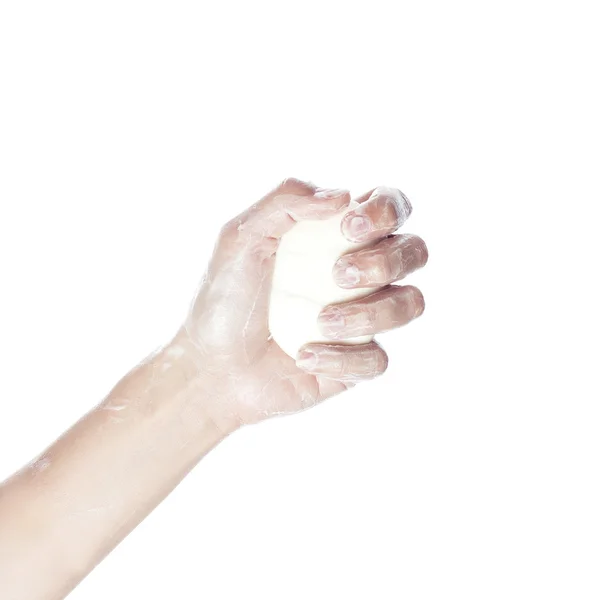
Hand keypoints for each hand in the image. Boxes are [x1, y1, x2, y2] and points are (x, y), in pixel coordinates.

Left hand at [174, 178, 427, 427]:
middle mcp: (359, 273)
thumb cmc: (225, 298)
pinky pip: (379, 359)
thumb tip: (343, 196)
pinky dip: (342, 358)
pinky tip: (304, 356)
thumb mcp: (241, 237)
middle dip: (386, 260)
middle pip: (414, 251)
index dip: (386, 209)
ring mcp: (363, 318)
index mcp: (335, 236)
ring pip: (410, 303)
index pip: (390, 207)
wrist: (213, 368)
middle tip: (337, 274)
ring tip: (321, 322)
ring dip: (369, 313)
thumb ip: (284, 200)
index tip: (349, 228)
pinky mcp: (359, 362)